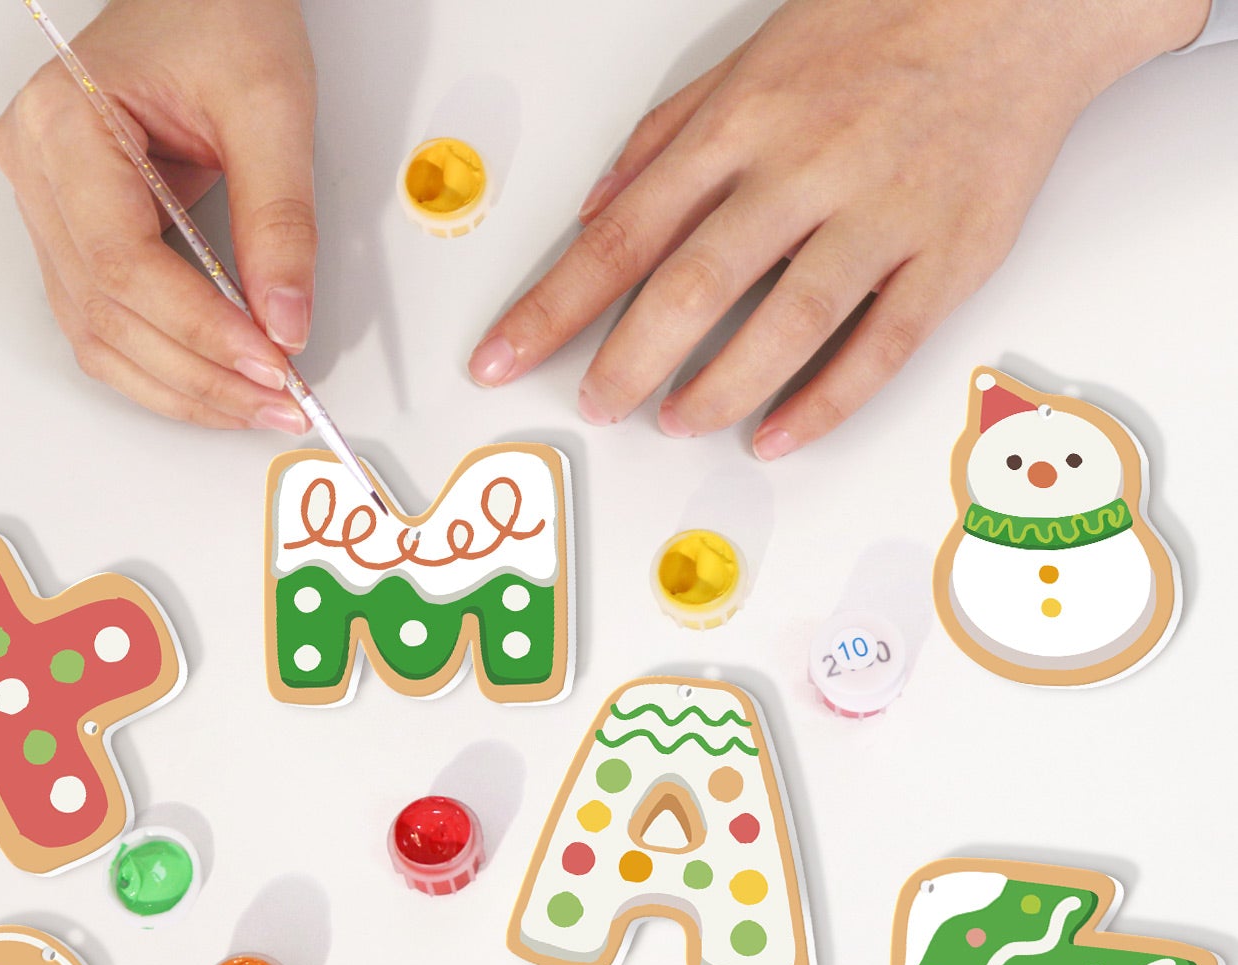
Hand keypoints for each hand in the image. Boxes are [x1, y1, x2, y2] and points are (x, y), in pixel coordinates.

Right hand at [0, 0, 316, 430]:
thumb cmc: (219, 16)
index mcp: (64, 123)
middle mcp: (35, 170)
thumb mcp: (270, 107)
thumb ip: (280, 221)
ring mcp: (46, 207)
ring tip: (258, 405)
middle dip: (200, 375)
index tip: (271, 364)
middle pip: (107, 314)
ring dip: (182, 388)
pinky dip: (166, 367)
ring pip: (99, 337)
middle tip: (280, 402)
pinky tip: (220, 385)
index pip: (124, 264)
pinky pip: (106, 325)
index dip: (199, 330)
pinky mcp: (73, 235)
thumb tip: (285, 324)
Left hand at [469, 0, 1206, 455]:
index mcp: (743, 124)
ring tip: (676, 422)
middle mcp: (805, 169)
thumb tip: (594, 212)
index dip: (553, 306)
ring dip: (720, 389)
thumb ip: (666, 139)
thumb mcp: (751, 58)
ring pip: (786, 323)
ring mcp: (881, 214)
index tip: (502, 357)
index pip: (623, 235)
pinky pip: (879, 346)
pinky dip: (823, 401)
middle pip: (693, 285)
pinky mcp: (948, 255)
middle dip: (626, 360)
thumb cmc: (880, 24)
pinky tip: (776, 436)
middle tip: (594, 406)